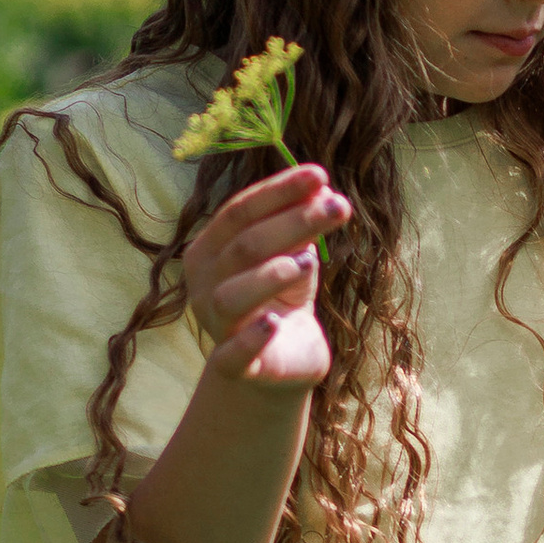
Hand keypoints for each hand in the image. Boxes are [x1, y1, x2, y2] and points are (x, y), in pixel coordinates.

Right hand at [182, 163, 347, 392]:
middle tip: (339, 206)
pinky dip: (251, 339)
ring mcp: (216, 326)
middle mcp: (205, 284)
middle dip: (294, 222)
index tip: (320, 175)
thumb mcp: (295, 255)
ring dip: (270, 275)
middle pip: (244, 246)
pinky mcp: (234, 368)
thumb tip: (322, 188)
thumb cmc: (282, 297)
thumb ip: (302, 224)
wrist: (280, 361)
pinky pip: (233, 355)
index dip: (279, 191)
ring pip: (233, 295)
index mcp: (211, 249)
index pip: (240, 211)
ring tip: (308, 262)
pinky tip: (273, 324)